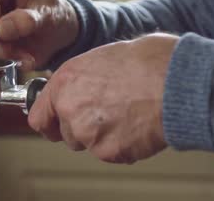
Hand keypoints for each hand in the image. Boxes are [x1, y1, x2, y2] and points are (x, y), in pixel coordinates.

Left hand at [28, 33, 178, 163]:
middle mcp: (69, 108)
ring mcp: (87, 132)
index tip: (55, 126)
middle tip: (108, 114)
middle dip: (82, 129)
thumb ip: (78, 81)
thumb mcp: (98, 59)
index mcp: (63, 83)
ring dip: (102, 137)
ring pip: (88, 145)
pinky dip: (123, 146)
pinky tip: (137, 125)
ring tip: (126, 114)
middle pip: (66, 134)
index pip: (39, 118)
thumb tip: (74, 91)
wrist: (174, 80)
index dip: (49, 123)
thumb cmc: (144, 63)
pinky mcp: (108, 150)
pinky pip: (111, 154)